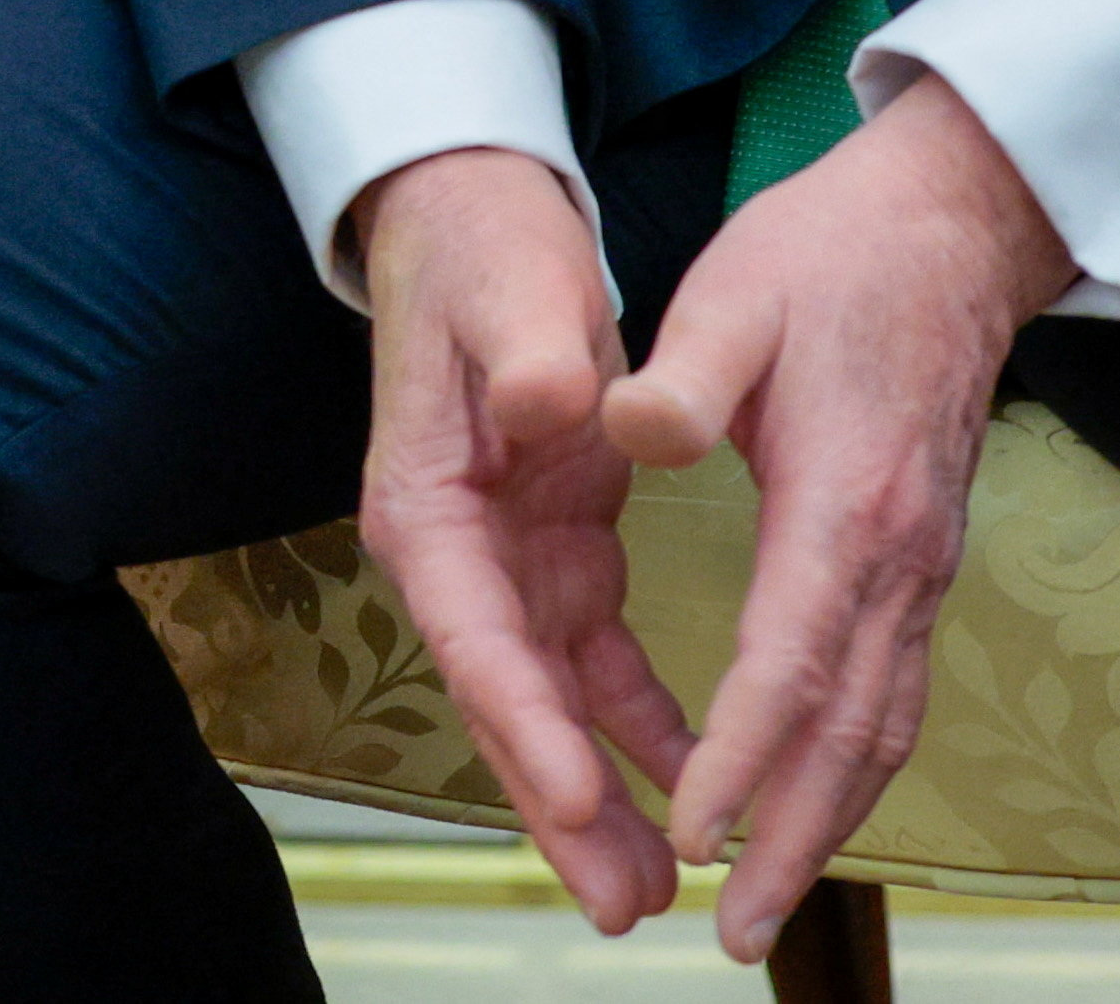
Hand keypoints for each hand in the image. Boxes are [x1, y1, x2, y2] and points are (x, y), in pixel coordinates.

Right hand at [352, 148, 689, 931]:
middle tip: (624, 899)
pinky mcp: (556, 551)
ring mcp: (507, 560)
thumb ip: (529, 356)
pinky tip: (690, 780)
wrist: (477, 220)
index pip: (478, 635)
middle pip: (509, 703)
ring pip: (553, 705)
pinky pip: (597, 664)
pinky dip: (642, 724)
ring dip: (601, 794)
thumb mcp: (511, 290)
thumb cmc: (486, 253)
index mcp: (430, 504)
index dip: (528, 723)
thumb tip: (547, 406)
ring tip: (657, 888)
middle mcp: (457, 553)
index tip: (585, 794)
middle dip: (562, 806)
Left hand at [598, 79, 1077, 957]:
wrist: (951, 227)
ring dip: (830, 822)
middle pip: (854, 730)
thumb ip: (679, 370)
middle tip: (736, 929)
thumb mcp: (733, 291)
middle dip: (795, 838)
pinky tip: (809, 803)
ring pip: (886, 727)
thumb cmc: (829, 255)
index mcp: (844, 499)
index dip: (744, 754)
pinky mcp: (922, 561)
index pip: (793, 659)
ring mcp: (923, 566)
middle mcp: (899, 555)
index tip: (695, 828)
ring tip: (768, 903)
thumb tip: (626, 425)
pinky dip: (852, 765)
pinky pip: (894, 692)